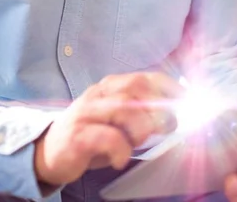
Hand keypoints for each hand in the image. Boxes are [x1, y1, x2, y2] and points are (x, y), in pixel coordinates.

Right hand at [34, 72, 182, 186]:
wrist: (48, 151)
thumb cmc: (90, 135)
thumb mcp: (116, 121)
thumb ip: (140, 115)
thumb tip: (174, 116)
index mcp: (109, 87)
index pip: (143, 77)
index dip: (168, 86)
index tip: (188, 99)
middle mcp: (98, 96)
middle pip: (135, 90)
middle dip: (159, 107)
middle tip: (171, 125)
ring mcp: (86, 114)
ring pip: (123, 110)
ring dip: (141, 128)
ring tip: (139, 142)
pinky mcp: (77, 137)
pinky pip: (106, 137)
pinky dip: (120, 148)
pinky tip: (120, 159)